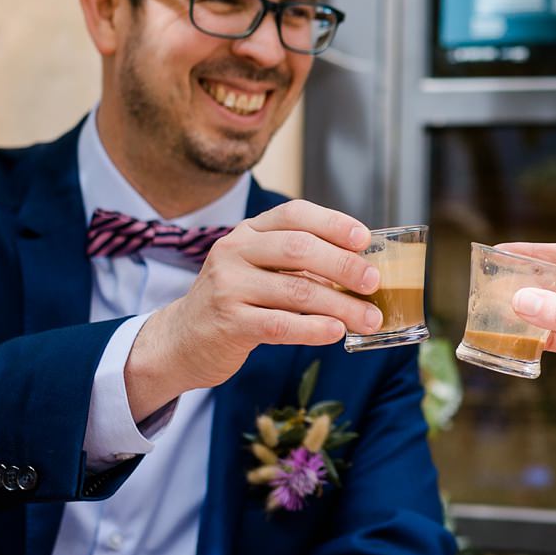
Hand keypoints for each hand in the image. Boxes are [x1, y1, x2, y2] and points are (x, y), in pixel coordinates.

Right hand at [127, 200, 382, 408]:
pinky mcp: (229, 323)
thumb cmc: (235, 303)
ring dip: (341, 306)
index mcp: (248, 232)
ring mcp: (229, 287)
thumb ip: (298, 264)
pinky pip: (280, 324)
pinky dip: (313, 329)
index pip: (294, 215)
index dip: (333, 223)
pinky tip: (336, 333)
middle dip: (343, 266)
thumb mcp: (259, 270)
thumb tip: (360, 268)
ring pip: (296, 291)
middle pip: (299, 249)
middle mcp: (235, 252)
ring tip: (369, 319)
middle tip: (373, 282)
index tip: (364, 239)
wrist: (182, 339)